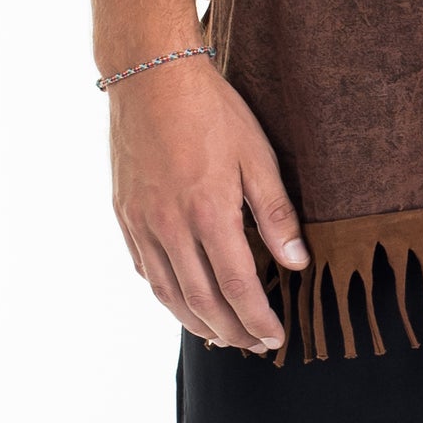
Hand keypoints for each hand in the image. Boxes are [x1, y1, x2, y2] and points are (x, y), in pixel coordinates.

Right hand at [107, 56, 309, 351]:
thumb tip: (298, 263)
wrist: (151, 75)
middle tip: (255, 347)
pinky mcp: (125, 214)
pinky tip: (184, 302)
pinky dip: (167, 296)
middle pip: (202, 301)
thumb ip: (276, 213)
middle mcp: (170, 226)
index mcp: (208, 212)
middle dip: (232, 331)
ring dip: (198, 324)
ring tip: (223, 337)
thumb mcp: (256, 153)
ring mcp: (142, 223)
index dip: (258, 318)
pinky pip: (145, 270)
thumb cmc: (212, 109)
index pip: (237, 287)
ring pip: (168, 294)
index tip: (277, 338)